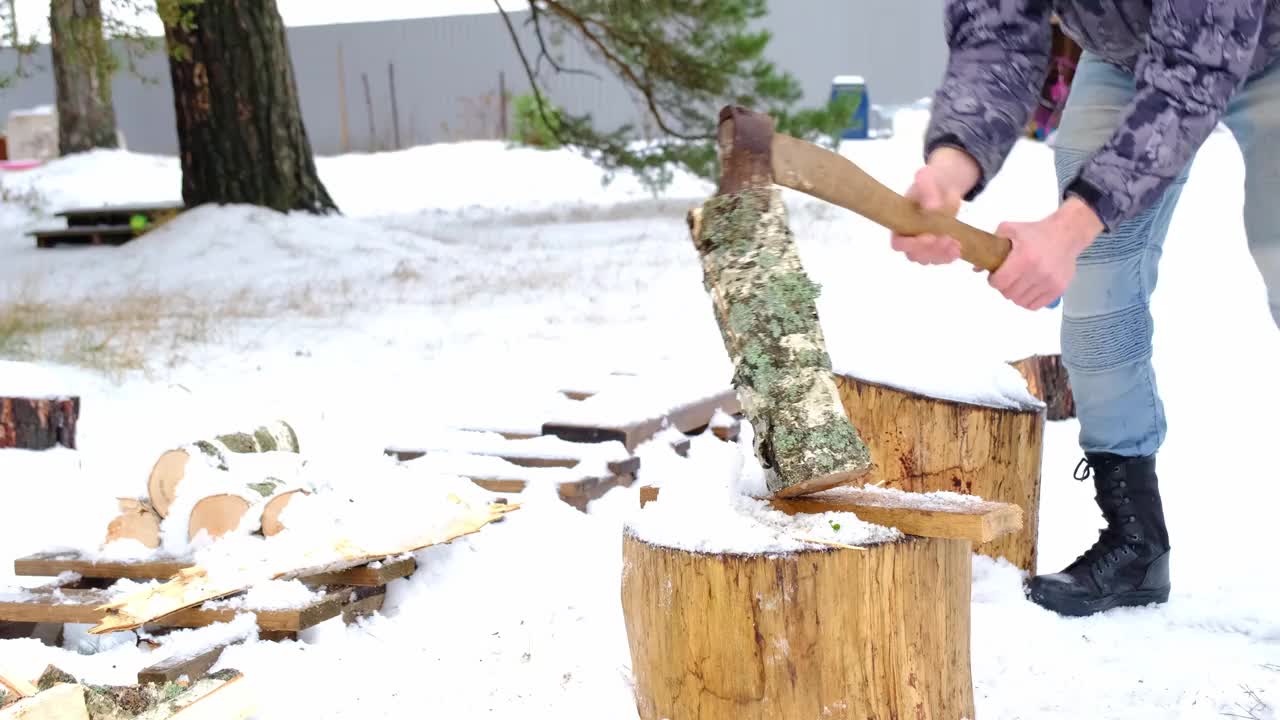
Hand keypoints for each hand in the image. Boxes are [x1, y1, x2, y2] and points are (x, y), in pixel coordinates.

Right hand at [890, 148, 979, 264]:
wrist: (943, 186)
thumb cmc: (929, 182)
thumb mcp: (927, 179)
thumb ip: (927, 191)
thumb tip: (933, 208)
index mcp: (899, 224)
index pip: (898, 243)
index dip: (910, 244)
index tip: (929, 236)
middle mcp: (908, 237)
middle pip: (913, 255)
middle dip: (930, 251)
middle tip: (945, 238)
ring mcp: (922, 244)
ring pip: (927, 259)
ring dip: (941, 255)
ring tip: (955, 243)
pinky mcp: (936, 247)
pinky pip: (940, 258)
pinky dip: (949, 255)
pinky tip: (958, 248)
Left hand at [988, 197, 1103, 309]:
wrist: (1066, 234)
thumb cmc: (1035, 232)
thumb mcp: (1010, 230)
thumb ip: (991, 244)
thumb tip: (976, 268)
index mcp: (1024, 258)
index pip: (999, 283)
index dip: (993, 280)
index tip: (996, 275)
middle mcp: (1037, 272)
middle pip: (1008, 294)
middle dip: (1004, 287)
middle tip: (1008, 278)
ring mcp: (1049, 282)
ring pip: (1020, 302)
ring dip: (1016, 294)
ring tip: (1019, 283)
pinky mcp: (1059, 289)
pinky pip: (1035, 305)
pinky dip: (1028, 300)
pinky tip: (1028, 289)